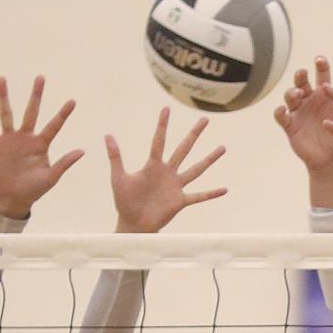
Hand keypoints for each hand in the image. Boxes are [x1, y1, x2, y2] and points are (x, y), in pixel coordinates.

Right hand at [0, 76, 83, 218]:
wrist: (13, 198)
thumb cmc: (34, 189)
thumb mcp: (51, 178)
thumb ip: (64, 163)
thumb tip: (82, 151)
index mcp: (40, 144)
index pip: (54, 126)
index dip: (63, 114)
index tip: (73, 101)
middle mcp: (25, 137)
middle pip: (31, 112)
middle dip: (36, 96)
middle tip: (41, 77)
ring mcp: (9, 140)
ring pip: (6, 114)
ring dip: (4, 96)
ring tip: (2, 78)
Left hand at [107, 108, 226, 232]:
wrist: (133, 224)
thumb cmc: (125, 202)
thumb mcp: (118, 178)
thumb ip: (115, 157)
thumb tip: (107, 135)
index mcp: (153, 166)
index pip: (159, 141)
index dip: (162, 125)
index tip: (166, 108)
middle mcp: (167, 172)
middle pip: (184, 149)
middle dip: (194, 134)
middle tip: (205, 119)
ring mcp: (176, 186)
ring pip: (196, 169)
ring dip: (209, 159)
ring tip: (222, 148)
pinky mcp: (180, 201)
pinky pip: (198, 196)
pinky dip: (211, 194)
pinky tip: (224, 189)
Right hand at [273, 57, 332, 172]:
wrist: (332, 158)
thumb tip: (326, 86)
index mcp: (324, 94)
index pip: (321, 74)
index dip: (320, 64)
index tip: (319, 60)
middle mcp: (309, 100)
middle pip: (301, 81)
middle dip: (301, 75)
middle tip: (303, 74)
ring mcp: (298, 112)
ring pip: (290, 95)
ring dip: (292, 92)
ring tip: (298, 95)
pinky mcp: (290, 126)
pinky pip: (280, 116)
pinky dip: (279, 111)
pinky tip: (282, 109)